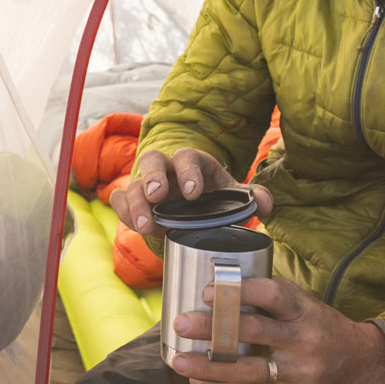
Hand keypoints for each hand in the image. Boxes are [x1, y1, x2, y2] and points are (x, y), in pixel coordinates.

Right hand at [109, 148, 272, 235]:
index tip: (194, 193)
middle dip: (153, 177)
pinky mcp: (132, 200)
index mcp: (193, 163)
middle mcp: (166, 169)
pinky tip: (135, 225)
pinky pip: (119, 200)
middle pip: (153, 160)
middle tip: (158, 196)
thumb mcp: (234, 196)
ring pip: (133, 184)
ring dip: (136, 204)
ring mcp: (146, 185)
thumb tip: (265, 204)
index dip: (189, 172)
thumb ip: (253, 198)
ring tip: (145, 226)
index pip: (188, 157)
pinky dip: (123, 211)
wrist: (193, 208)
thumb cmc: (213, 198)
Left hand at [170, 277, 384, 383]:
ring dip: (209, 367)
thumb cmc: (320, 325)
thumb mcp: (304, 302)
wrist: (362, 363)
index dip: (238, 291)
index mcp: (304, 309)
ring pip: (248, 370)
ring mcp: (299, 371)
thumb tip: (221, 281)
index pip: (272, 295)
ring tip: (179, 361)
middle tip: (181, 322)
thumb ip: (270, 293)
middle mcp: (303, 339)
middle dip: (212, 327)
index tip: (206, 290)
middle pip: (254, 332)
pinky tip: (197, 382)